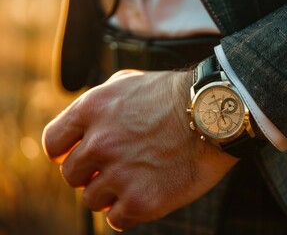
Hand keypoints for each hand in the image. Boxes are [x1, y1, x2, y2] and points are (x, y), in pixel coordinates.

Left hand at [42, 70, 237, 230]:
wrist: (216, 114)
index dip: (64, 155)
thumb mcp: (128, 82)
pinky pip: (117, 219)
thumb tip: (80, 129)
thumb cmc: (176, 97)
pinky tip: (147, 195)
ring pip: (93, 200)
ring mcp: (120, 174)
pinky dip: (129, 211)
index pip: (54, 144)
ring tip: (137, 181)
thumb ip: (97, 104)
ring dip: (111, 194)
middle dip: (91, 175)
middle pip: (72, 176)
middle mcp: (100, 143)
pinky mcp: (142, 201)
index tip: (78, 159)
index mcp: (93, 110)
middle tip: (116, 170)